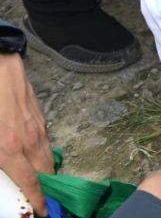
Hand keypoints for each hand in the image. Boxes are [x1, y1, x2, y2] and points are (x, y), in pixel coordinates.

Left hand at [0, 54, 51, 215]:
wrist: (1, 67)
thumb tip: (4, 167)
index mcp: (10, 148)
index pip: (30, 181)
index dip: (38, 199)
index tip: (42, 211)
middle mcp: (28, 140)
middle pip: (45, 171)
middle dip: (46, 188)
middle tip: (43, 199)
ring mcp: (38, 127)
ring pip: (47, 156)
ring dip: (45, 171)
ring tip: (40, 180)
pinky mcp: (41, 117)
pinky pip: (45, 142)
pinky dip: (42, 153)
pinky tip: (33, 154)